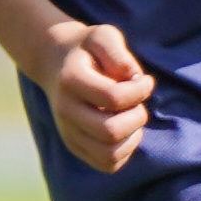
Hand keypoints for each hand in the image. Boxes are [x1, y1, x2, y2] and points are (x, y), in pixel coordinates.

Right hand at [37, 21, 154, 173]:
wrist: (56, 63)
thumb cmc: (87, 49)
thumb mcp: (103, 36)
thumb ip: (118, 53)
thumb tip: (133, 78)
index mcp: (70, 80)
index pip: (113, 97)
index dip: (139, 90)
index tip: (145, 80)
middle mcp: (65, 111)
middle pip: (110, 131)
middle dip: (137, 117)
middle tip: (137, 103)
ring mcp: (68, 132)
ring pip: (109, 154)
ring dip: (133, 137)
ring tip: (131, 117)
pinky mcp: (75, 147)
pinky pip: (108, 164)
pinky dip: (126, 151)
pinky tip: (126, 130)